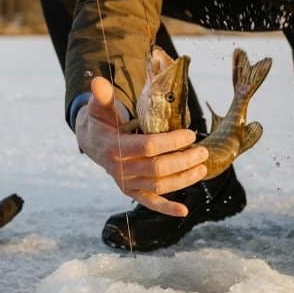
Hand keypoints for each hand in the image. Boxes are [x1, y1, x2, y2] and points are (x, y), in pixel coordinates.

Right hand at [75, 76, 207, 215]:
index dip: (171, 142)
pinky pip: (150, 202)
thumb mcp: (100, 106)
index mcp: (114, 147)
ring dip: (183, 179)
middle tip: (203, 151)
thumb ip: (102, 96)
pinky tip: (184, 211)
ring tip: (202, 167)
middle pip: (158, 168)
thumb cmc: (100, 120)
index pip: (148, 147)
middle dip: (183, 161)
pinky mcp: (132, 191)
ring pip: (159, 185)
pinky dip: (166, 209)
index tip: (189, 134)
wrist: (90, 141)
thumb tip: (96, 81)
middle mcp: (120, 169)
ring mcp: (126, 183)